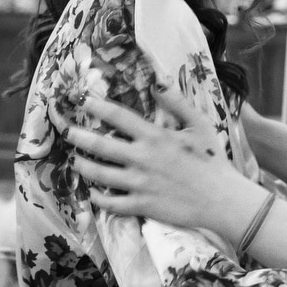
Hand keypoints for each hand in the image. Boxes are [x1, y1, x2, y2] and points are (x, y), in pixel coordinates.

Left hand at [52, 86, 256, 231]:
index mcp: (155, 136)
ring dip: (82, 166)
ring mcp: (139, 183)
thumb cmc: (213, 160)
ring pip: (98, 174)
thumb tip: (158, 81)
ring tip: (75, 160)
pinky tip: (93, 193)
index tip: (81, 99)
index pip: (118, 116)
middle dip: (76, 136)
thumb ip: (177, 102)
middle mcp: (141, 158)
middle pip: (99, 145)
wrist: (221, 198)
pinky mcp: (141, 205)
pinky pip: (110, 203)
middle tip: (64, 131)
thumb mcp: (199, 125)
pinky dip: (97, 198)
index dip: (96, 106)